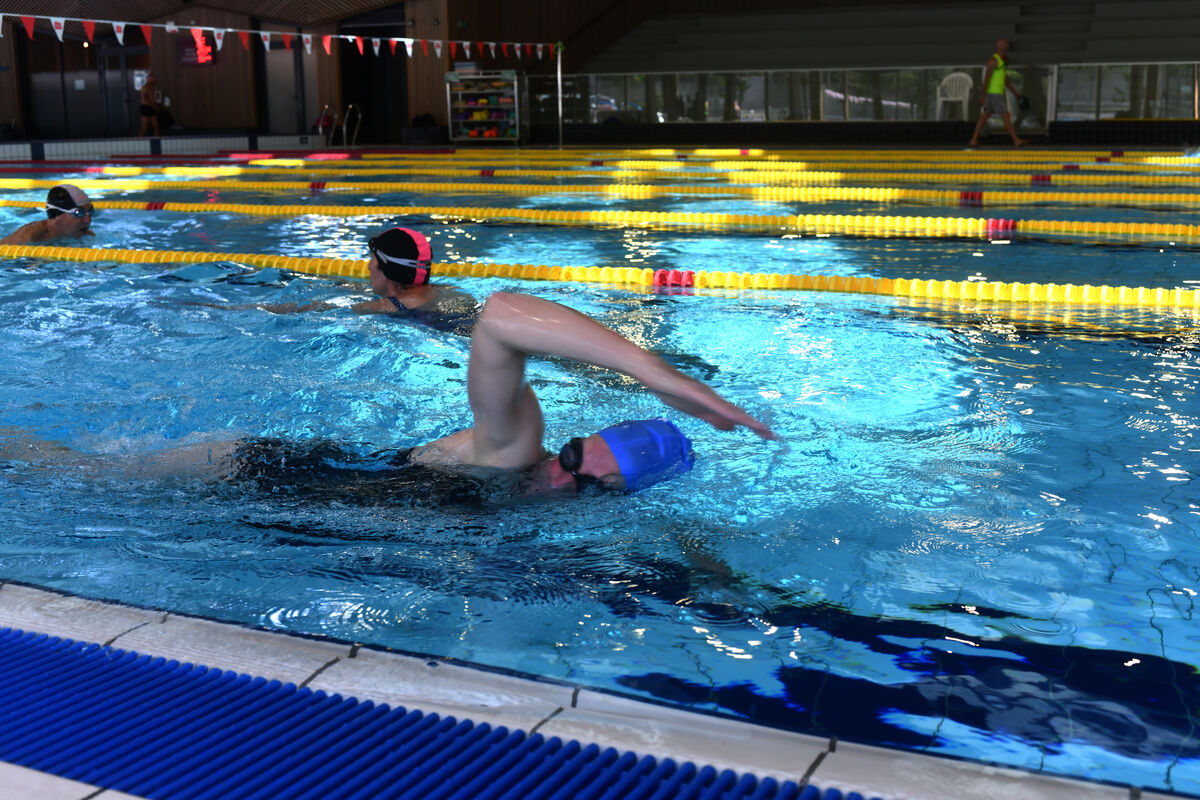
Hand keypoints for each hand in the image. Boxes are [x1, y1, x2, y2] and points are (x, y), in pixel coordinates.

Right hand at [642, 367, 776, 439]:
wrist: (656, 375)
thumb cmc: (673, 391)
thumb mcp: (697, 411)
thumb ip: (714, 419)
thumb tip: (732, 428)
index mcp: (715, 404)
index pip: (737, 417)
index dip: (752, 426)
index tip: (766, 435)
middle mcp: (715, 398)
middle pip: (738, 414)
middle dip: (755, 425)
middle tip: (773, 437)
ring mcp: (707, 395)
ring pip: (730, 410)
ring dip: (746, 420)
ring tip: (761, 429)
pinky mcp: (698, 393)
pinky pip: (714, 405)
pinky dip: (727, 413)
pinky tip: (736, 419)